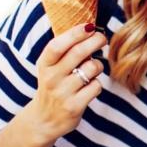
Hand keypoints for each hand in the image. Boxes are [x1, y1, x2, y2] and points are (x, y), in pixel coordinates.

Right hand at [30, 23, 106, 143]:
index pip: (57, 45)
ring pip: (92, 68)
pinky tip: (89, 88)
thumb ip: (66, 50)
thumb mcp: (51, 67)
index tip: (89, 26)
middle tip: (102, 39)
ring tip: (92, 70)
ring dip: (98, 66)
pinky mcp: (74, 106)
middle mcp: (51, 78)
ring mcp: (62, 93)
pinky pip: (96, 86)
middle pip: (79, 52)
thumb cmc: (54, 85)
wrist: (44, 120)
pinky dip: (97, 84)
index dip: (74, 33)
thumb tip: (90, 27)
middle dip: (96, 41)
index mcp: (44, 64)